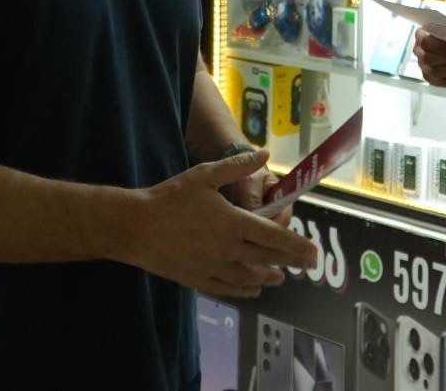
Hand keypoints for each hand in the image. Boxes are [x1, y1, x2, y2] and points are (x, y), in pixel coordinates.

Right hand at [121, 149, 319, 298]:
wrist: (133, 227)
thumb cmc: (170, 197)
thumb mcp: (204, 175)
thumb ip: (237, 167)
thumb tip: (264, 154)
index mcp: (233, 223)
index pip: (274, 237)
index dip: (296, 245)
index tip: (312, 251)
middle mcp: (228, 249)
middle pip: (266, 259)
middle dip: (291, 262)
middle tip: (308, 266)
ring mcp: (213, 267)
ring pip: (249, 277)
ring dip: (268, 277)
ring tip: (281, 278)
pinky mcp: (197, 279)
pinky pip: (228, 289)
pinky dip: (244, 290)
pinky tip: (252, 290)